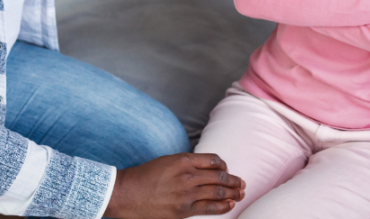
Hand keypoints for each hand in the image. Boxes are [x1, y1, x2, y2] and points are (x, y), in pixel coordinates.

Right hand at [104, 153, 245, 218]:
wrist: (127, 193)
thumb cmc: (144, 176)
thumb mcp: (167, 161)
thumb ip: (186, 164)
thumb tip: (205, 170)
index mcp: (183, 159)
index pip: (213, 160)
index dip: (223, 166)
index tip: (227, 170)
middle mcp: (187, 175)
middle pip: (219, 177)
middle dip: (234, 180)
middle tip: (242, 183)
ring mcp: (186, 193)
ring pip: (218, 192)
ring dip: (233, 193)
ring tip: (241, 193)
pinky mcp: (183, 210)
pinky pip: (210, 208)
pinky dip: (223, 206)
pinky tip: (230, 204)